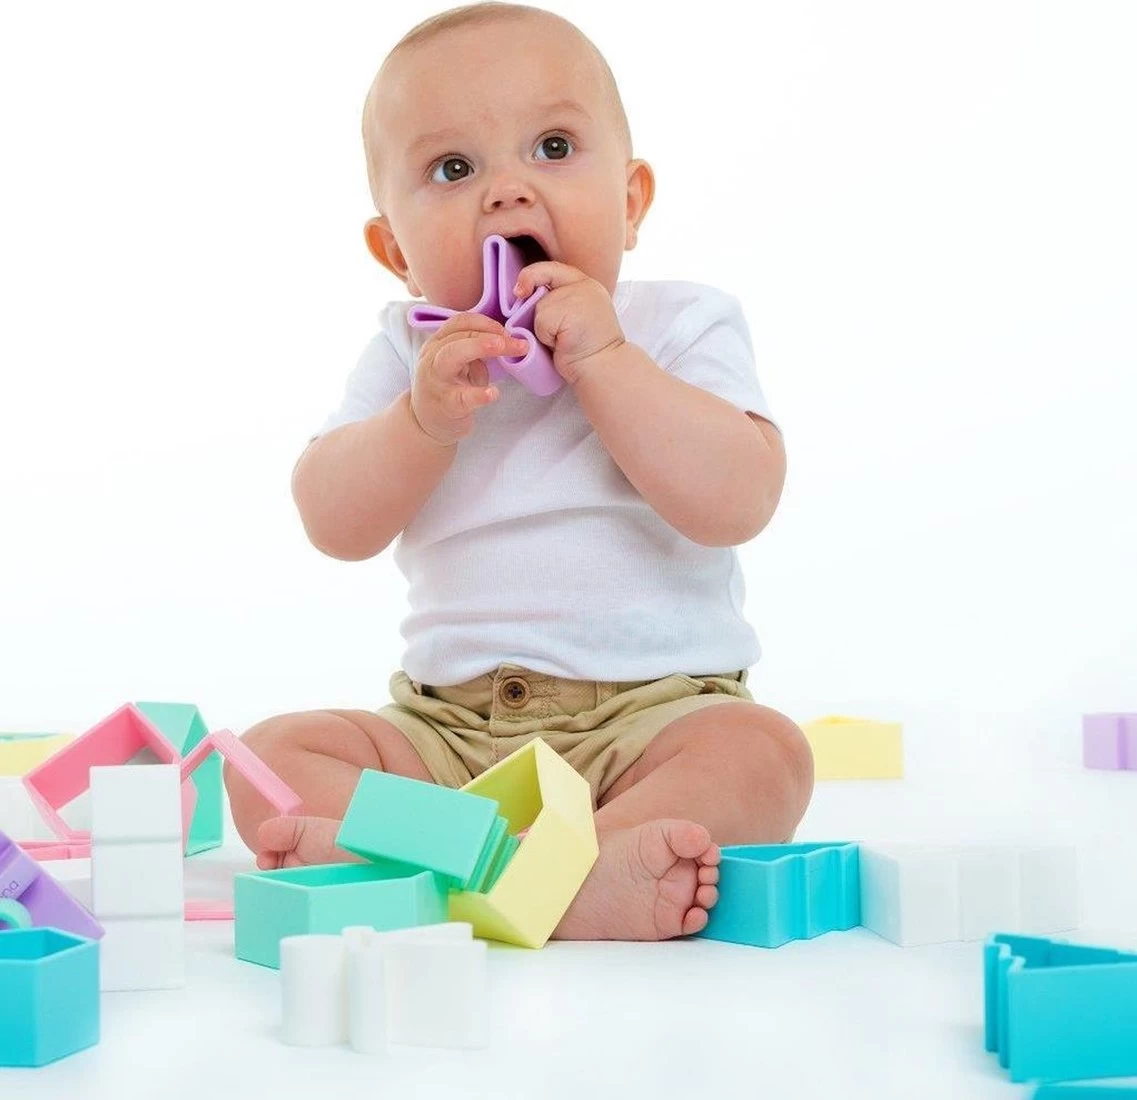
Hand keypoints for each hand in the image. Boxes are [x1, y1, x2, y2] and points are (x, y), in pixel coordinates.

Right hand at [411, 313, 527, 445]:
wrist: (425, 424)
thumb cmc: (447, 389)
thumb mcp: (458, 364)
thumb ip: (474, 351)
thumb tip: (506, 341)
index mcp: (437, 344)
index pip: (460, 323)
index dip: (486, 323)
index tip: (507, 332)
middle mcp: (432, 358)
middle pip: (459, 335)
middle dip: (489, 334)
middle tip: (516, 341)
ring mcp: (437, 381)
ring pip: (451, 355)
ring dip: (479, 347)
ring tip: (501, 348)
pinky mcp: (445, 405)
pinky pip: (461, 398)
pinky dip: (478, 394)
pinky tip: (493, 393)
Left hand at [513, 262, 625, 385]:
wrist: (604, 369)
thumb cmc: (587, 349)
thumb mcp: (577, 315)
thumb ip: (560, 301)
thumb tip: (526, 297)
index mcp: (587, 285)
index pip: (551, 269)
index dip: (531, 276)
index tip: (520, 291)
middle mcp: (585, 286)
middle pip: (541, 291)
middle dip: (541, 314)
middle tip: (562, 334)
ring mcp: (579, 297)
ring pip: (539, 309)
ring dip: (544, 329)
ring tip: (564, 340)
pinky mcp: (570, 312)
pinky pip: (541, 323)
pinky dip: (546, 338)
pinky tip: (562, 345)